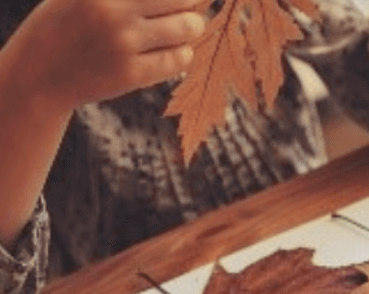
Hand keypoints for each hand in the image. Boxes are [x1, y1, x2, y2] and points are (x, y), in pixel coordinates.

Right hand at [14, 0, 204, 110]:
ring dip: (191, 27)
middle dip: (190, 4)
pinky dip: (183, 53)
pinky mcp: (131, 74)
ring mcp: (122, 43)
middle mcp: (112, 10)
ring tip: (182, 28)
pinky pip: (180, 58)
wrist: (39, 72)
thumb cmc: (69, 22)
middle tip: (187, 9)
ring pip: (189, 28)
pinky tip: (171, 50)